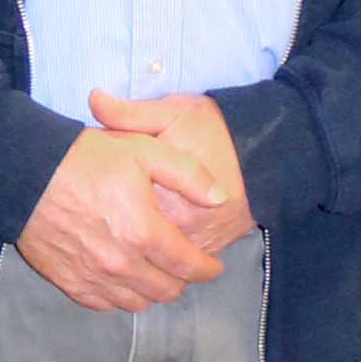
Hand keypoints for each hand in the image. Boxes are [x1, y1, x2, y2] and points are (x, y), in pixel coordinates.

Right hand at [17, 129, 229, 310]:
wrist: (25, 173)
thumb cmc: (86, 158)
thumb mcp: (144, 151)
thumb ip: (188, 175)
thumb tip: (220, 198)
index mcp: (144, 233)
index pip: (189, 267)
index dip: (207, 269)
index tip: (213, 266)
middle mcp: (122, 264)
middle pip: (167, 290)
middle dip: (182, 280)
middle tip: (182, 265)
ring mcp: (94, 277)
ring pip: (138, 302)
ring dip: (153, 290)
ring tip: (154, 272)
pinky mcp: (70, 282)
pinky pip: (105, 304)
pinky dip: (120, 296)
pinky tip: (122, 278)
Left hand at [87, 88, 254, 257]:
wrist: (267, 153)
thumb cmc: (216, 131)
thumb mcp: (171, 113)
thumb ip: (130, 113)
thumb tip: (94, 99)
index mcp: (161, 192)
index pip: (116, 207)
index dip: (101, 198)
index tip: (93, 188)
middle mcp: (179, 225)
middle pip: (132, 238)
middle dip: (116, 228)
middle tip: (106, 211)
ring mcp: (196, 241)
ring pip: (155, 256)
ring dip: (139, 246)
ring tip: (123, 227)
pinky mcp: (209, 249)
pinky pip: (176, 262)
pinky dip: (161, 254)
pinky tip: (149, 238)